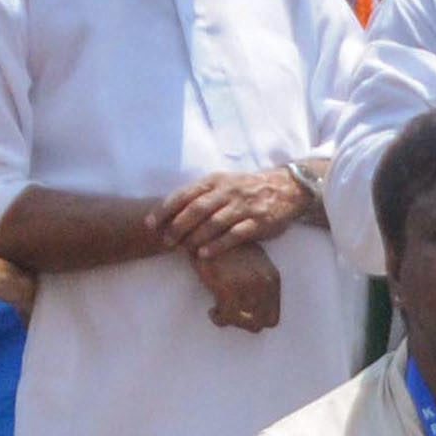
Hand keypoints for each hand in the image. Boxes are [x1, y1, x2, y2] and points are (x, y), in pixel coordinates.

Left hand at [158, 166, 311, 260]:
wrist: (285, 188)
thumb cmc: (247, 189)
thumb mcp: (223, 183)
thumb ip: (201, 195)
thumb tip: (172, 211)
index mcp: (215, 181)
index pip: (184, 194)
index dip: (165, 209)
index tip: (150, 224)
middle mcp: (227, 192)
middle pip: (196, 209)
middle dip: (178, 226)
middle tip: (166, 241)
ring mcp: (243, 207)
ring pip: (214, 222)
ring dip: (195, 237)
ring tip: (182, 250)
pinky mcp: (258, 222)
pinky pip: (234, 235)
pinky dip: (217, 245)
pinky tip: (204, 255)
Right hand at [189, 236, 283, 333]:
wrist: (209, 231)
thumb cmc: (229, 247)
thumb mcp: (254, 263)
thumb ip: (259, 283)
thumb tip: (255, 306)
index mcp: (272, 279)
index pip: (272, 318)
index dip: (256, 321)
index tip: (243, 315)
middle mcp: (263, 284)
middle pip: (260, 324)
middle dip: (244, 324)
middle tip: (230, 316)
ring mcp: (247, 287)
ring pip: (244, 323)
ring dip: (231, 321)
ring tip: (220, 313)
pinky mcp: (227, 288)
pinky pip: (226, 317)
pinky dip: (219, 318)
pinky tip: (212, 311)